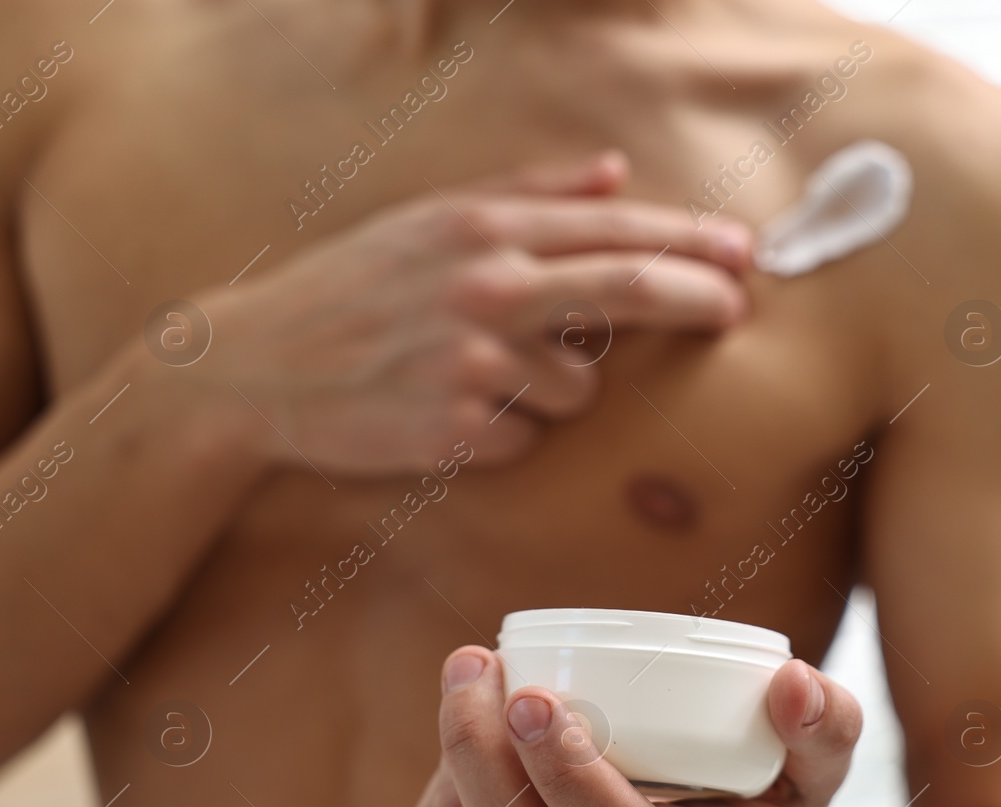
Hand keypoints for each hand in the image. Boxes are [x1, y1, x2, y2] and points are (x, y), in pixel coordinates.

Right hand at [165, 152, 751, 475]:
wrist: (257, 366)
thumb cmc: (352, 287)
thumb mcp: (431, 219)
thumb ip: (528, 194)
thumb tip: (614, 171)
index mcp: (483, 233)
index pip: (615, 233)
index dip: (690, 244)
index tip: (743, 255)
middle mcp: (484, 291)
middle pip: (628, 293)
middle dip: (697, 298)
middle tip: (733, 309)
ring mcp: (471, 365)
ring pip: (579, 388)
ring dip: (559, 389)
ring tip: (487, 376)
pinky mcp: (454, 433)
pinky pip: (527, 440)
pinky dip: (509, 431)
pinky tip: (451, 413)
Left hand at [405, 647, 863, 806]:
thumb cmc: (774, 805)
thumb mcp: (824, 771)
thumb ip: (828, 725)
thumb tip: (791, 680)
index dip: (566, 772)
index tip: (536, 694)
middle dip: (478, 747)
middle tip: (475, 662)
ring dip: (455, 755)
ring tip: (476, 676)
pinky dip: (443, 786)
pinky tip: (470, 734)